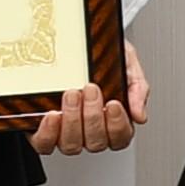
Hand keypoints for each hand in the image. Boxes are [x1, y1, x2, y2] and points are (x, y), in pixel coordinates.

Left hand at [29, 40, 149, 155]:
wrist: (73, 39)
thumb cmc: (102, 55)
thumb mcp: (127, 63)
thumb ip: (137, 88)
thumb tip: (139, 116)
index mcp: (113, 121)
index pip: (120, 138)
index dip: (117, 125)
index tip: (114, 103)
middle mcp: (90, 132)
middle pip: (96, 143)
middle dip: (93, 116)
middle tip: (90, 89)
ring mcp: (66, 133)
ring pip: (72, 145)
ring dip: (72, 121)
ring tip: (71, 94)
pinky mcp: (44, 131)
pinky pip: (45, 144)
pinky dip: (49, 133)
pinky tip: (53, 115)